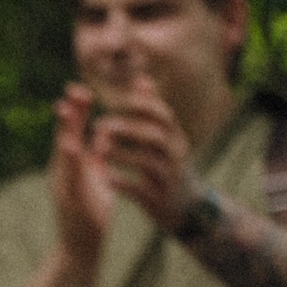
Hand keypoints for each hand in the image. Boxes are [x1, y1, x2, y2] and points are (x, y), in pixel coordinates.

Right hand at [46, 84, 114, 256]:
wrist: (81, 247)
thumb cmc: (90, 211)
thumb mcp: (97, 176)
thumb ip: (99, 153)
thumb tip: (105, 130)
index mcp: (71, 164)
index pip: (73, 131)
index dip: (76, 110)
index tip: (81, 88)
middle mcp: (62, 171)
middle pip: (64, 135)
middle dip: (69, 112)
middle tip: (74, 88)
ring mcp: (63, 185)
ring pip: (63, 153)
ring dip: (64, 130)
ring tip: (66, 109)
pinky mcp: (70, 199)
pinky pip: (70, 176)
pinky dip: (70, 159)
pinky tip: (72, 146)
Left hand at [97, 76, 195, 231]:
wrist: (188, 207)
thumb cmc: (168, 167)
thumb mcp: (165, 138)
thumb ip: (152, 112)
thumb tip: (142, 79)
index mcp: (175, 137)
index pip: (163, 114)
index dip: (141, 105)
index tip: (116, 99)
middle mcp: (175, 154)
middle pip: (155, 135)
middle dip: (127, 128)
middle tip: (98, 125)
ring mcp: (169, 177)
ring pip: (148, 162)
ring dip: (123, 154)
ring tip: (99, 149)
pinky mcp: (160, 199)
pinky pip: (142, 189)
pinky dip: (124, 183)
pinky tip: (105, 178)